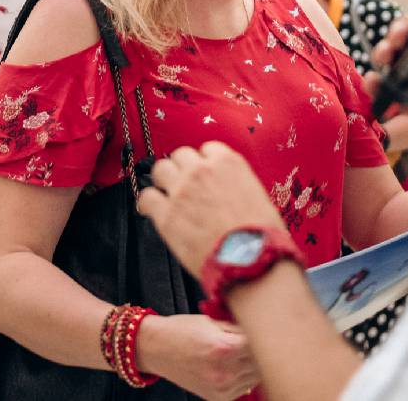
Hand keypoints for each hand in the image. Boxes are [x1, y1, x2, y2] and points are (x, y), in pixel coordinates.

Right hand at [137, 313, 260, 399]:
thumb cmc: (183, 329)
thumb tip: (264, 326)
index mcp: (224, 348)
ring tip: (245, 350)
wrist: (157, 349)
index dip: (267, 334)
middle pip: (263, 362)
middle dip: (264, 349)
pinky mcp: (219, 398)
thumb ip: (239, 327)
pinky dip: (245, 377)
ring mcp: (222, 388)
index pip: (262, 343)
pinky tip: (236, 365)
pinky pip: (245, 387)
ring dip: (256, 364)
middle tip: (262, 337)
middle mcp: (225, 372)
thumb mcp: (213, 321)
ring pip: (257, 376)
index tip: (269, 327)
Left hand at [138, 143, 283, 276]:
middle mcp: (202, 170)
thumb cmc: (261, 235)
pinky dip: (147, 203)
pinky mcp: (166, 215)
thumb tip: (229, 192)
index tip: (203, 172)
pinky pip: (147, 197)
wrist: (251, 259)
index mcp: (228, 163)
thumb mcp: (258, 196)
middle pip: (181, 155)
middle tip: (184, 183)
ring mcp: (181, 191)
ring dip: (163, 180)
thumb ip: (237, 185)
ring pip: (160, 169)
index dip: (204, 161)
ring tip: (165, 193)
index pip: (208, 149)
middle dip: (182, 168)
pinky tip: (151, 210)